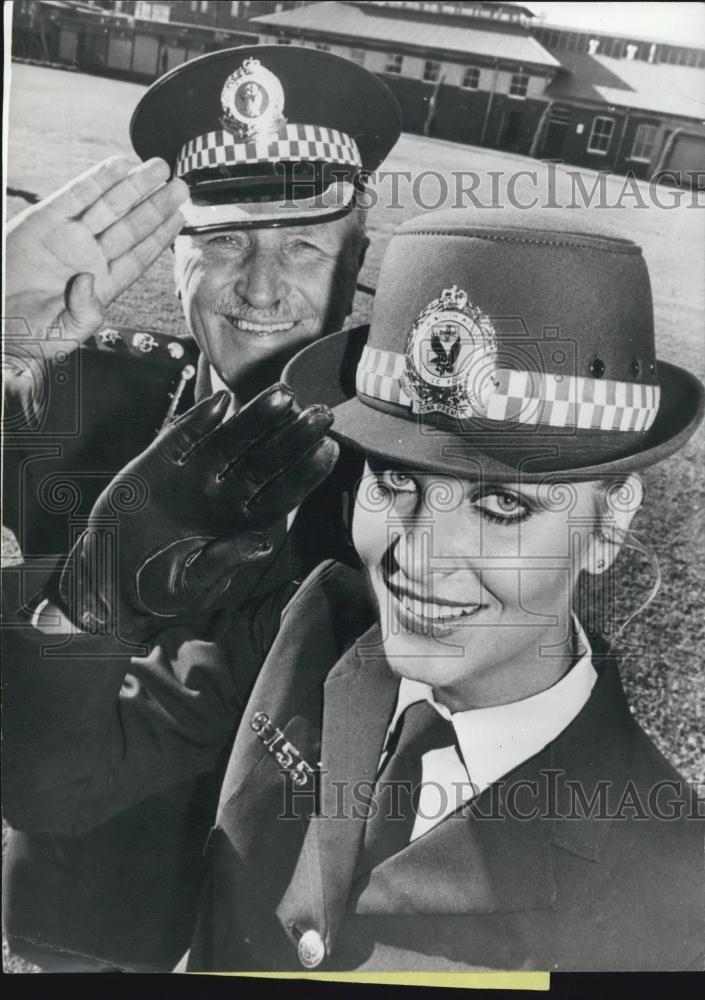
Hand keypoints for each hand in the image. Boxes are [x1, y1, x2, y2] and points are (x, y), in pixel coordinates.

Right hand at [5, 157, 186, 346]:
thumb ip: (86, 312)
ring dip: (134, 187)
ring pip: (109, 207)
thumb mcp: (65, 332)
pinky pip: (76, 196)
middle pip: (131, 227)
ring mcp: (68, 237)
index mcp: (103, 285)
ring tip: (158, 168)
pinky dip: (97, 180)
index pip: (139, 256)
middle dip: (156, 206)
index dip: (160, 236)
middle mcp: (90, 257)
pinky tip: (120, 166)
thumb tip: (90, 279)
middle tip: (181, 186)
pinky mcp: (44, 221)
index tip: (180, 217)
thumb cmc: (29, 334)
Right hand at [58, 384, 338, 638]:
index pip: (282, 492)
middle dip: (294, 435)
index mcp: (241, 522)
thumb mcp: (192, 585)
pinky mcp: (160, 462)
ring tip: (284, 395)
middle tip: (320, 413)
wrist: (112, 576)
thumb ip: (223, 564)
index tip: (329, 449)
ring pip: (232, 440)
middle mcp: (224, 493)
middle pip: (266, 459)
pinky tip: (224, 401)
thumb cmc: (161, 587)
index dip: (306, 471)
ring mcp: (194, 474)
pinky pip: (184, 437)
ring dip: (257, 417)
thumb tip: (261, 545)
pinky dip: (201, 419)